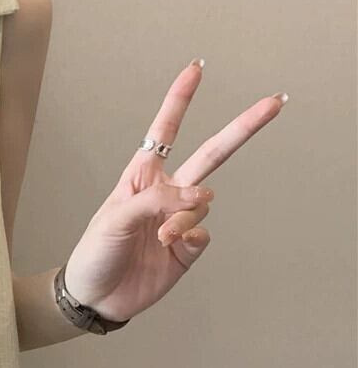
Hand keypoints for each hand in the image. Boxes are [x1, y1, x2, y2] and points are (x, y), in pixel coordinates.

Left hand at [62, 59, 287, 323]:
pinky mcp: (187, 247)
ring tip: (161, 236)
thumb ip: (157, 201)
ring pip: (203, 202)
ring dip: (184, 216)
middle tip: (273, 103)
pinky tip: (173, 246)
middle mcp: (164, 194)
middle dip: (241, 128)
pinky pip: (203, 232)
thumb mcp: (114, 219)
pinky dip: (190, 236)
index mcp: (140, 178)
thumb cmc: (94, 253)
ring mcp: (178, 220)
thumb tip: (202, 195)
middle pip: (210, 154)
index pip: (164, 132)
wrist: (96, 298)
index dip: (180, 101)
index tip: (196, 69)